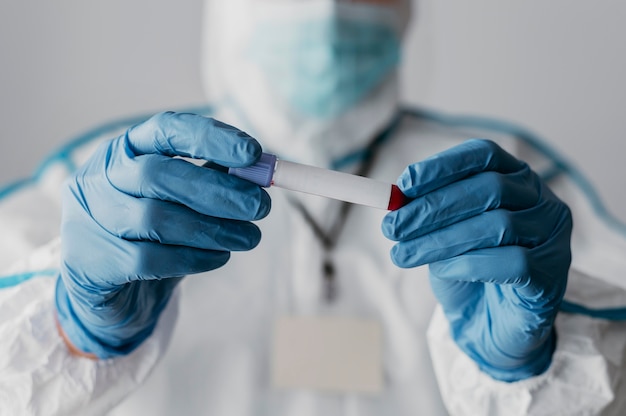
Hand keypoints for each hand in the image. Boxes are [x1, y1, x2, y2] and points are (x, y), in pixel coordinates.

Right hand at [55, 112, 270, 357]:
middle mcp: (101, 179)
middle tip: (261, 206)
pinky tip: (219, 257)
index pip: (165, 130)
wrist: (108, 287)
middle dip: (218, 190)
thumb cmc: (151, 232)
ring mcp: (92, 221)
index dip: (210, 137)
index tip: (253, 153)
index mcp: (124, 151)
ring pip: (156, 219)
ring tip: (250, 237)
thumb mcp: (178, 198)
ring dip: (214, 229)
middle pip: (158, 175)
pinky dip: (194, 258)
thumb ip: (210, 179)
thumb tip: (259, 173)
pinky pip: (150, 260)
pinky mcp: (96, 264)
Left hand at [382, 139, 571, 380]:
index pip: (483, 155)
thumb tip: (395, 199)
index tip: (404, 184)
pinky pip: (513, 262)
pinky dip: (470, 264)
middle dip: (433, 208)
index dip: (442, 166)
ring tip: (403, 254)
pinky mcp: (554, 273)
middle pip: (489, 189)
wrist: (491, 323)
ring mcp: (553, 235)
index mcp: (515, 178)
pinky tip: (444, 271)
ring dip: (441, 240)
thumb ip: (426, 213)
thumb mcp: (441, 235)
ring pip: (498, 225)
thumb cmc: (467, 271)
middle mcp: (541, 199)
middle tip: (392, 227)